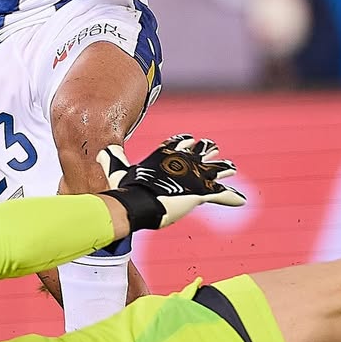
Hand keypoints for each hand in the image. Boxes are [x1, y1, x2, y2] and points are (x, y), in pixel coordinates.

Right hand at [97, 133, 245, 230]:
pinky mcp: (202, 192)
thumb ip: (111, 157)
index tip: (189, 139)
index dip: (183, 141)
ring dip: (223, 168)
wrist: (137, 202)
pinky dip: (231, 198)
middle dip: (206, 150)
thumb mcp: (116, 168)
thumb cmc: (126, 187)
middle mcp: (182, 162)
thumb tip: (99, 151)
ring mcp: (194, 176)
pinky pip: (222, 195)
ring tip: (231, 167)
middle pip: (198, 152)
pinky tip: (241, 200)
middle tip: (213, 147)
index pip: (176, 144)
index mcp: (164, 155)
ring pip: (214, 170)